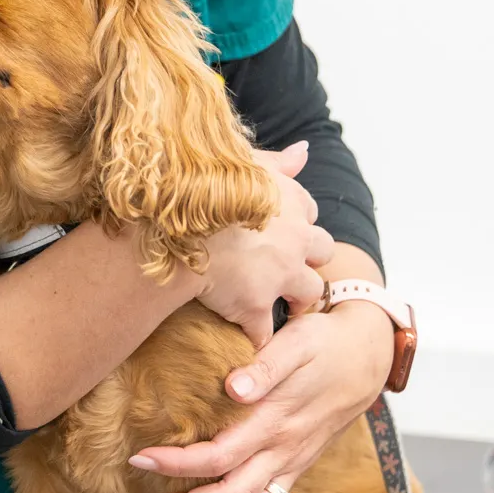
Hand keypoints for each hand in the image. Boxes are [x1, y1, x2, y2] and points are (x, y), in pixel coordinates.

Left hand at [130, 299, 394, 492]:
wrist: (367, 356)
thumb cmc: (324, 343)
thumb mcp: (297, 342)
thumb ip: (265, 366)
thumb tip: (233, 388)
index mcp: (276, 419)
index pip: (219, 454)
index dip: (178, 462)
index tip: (140, 457)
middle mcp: (283, 449)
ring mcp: (292, 464)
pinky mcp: (297, 469)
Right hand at [195, 141, 333, 347]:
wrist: (170, 224)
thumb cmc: (199, 184)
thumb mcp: (241, 161)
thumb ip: (277, 161)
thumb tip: (305, 150)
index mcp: (290, 200)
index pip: (308, 212)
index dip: (295, 222)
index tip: (278, 229)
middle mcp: (294, 238)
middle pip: (322, 252)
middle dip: (309, 259)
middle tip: (288, 268)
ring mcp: (279, 274)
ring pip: (308, 294)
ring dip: (297, 300)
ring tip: (282, 307)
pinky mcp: (255, 306)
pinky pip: (265, 332)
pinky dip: (257, 338)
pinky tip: (248, 342)